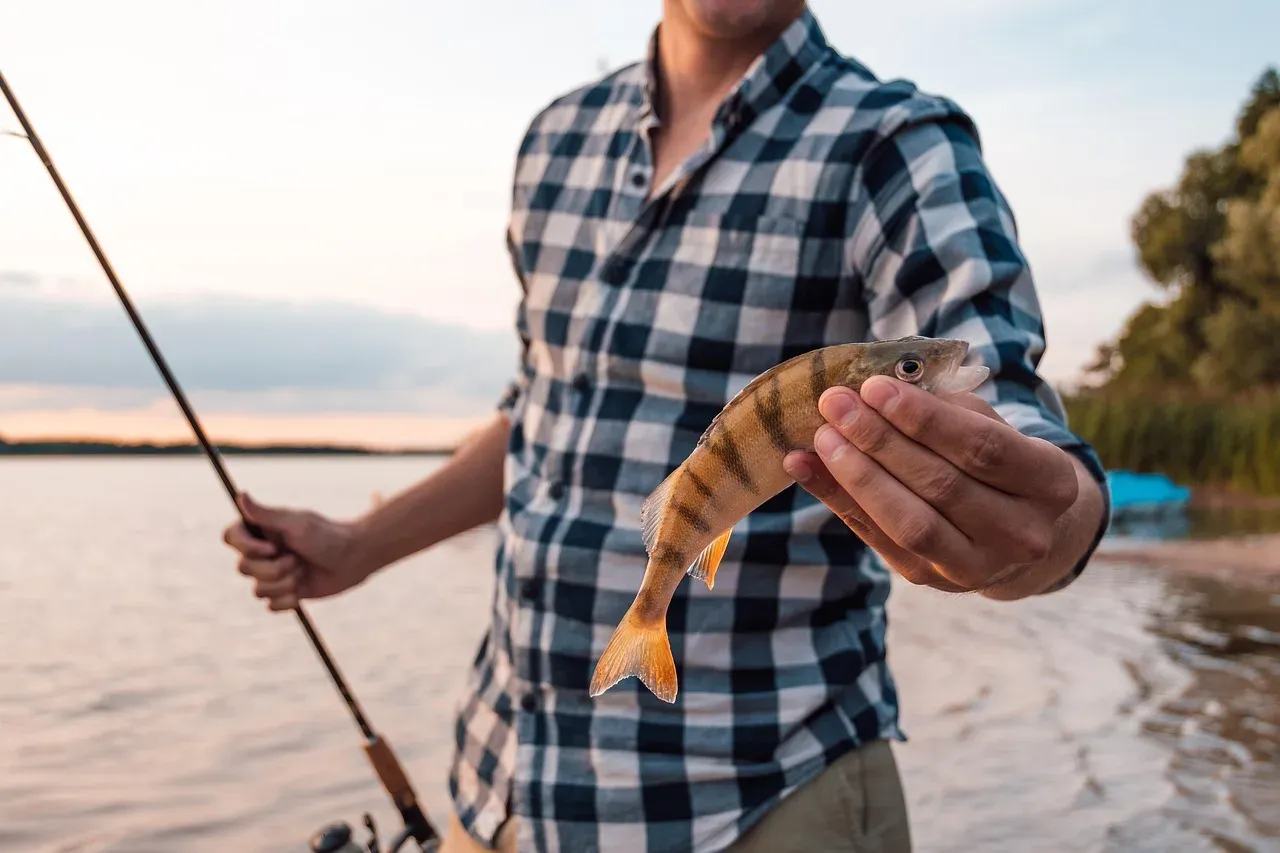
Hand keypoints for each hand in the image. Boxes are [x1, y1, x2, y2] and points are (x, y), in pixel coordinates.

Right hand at [221, 493, 375, 610]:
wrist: (355, 558)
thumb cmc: (327, 535)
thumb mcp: (296, 524)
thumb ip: (265, 514)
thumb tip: (240, 494)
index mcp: (262, 531)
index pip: (231, 538)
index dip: (247, 547)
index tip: (272, 547)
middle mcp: (263, 552)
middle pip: (242, 568)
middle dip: (273, 568)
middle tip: (297, 560)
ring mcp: (273, 574)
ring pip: (257, 591)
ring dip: (284, 583)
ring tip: (303, 571)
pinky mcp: (284, 593)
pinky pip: (271, 606)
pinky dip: (288, 600)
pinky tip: (303, 589)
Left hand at [783, 375, 1084, 595]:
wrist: (1013, 530)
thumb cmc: (995, 462)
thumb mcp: (988, 427)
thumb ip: (943, 409)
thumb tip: (874, 390)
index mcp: (1050, 484)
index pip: (984, 449)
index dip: (925, 419)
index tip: (875, 388)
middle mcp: (1023, 534)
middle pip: (942, 485)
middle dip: (881, 440)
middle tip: (835, 404)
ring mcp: (977, 567)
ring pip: (909, 521)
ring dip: (857, 475)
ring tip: (821, 436)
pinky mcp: (930, 579)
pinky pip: (877, 538)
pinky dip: (837, 499)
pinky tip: (805, 465)